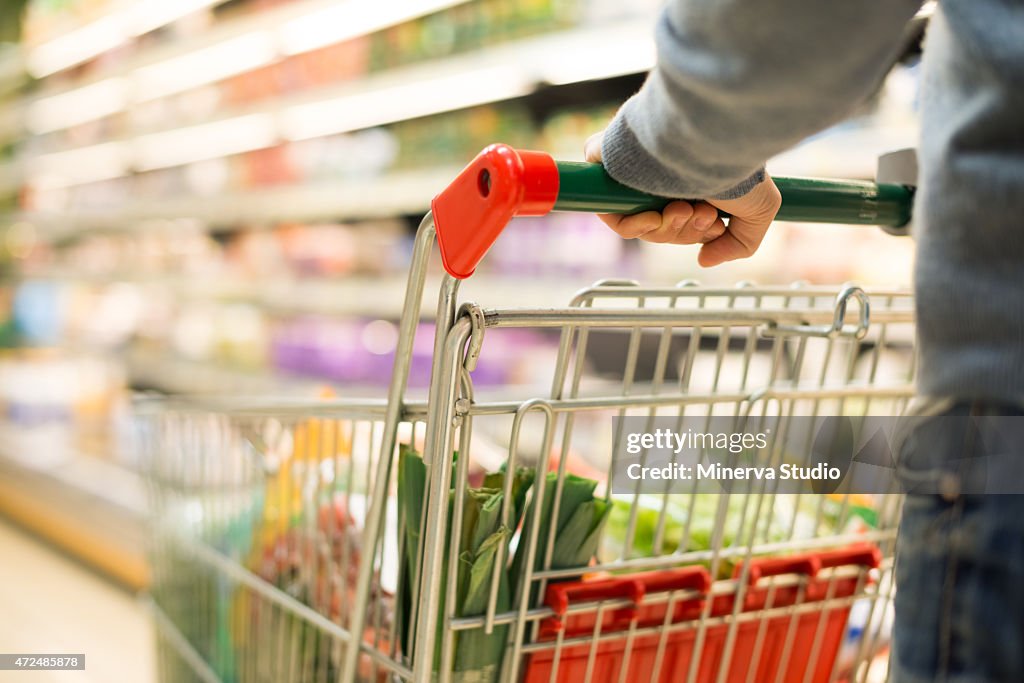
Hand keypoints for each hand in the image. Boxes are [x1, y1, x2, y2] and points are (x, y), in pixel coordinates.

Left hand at [584, 132, 781, 266]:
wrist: (713, 136)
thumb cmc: (738, 166)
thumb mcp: (759, 211)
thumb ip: (739, 243)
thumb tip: (704, 259)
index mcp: (691, 180)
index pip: (681, 222)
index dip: (695, 233)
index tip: (714, 226)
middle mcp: (663, 174)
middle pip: (661, 228)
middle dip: (684, 232)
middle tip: (702, 215)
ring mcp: (636, 171)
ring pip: (639, 225)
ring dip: (666, 229)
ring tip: (686, 209)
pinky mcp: (610, 164)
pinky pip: (610, 212)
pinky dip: (633, 225)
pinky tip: (656, 217)